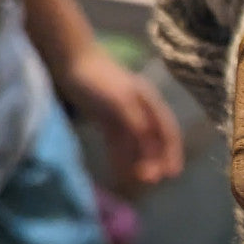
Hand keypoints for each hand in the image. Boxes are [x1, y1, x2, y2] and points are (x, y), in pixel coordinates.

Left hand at [58, 45, 183, 190]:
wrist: (71, 61)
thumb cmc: (98, 78)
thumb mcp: (119, 98)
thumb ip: (134, 119)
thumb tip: (147, 139)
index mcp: (150, 103)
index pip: (167, 131)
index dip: (172, 152)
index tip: (171, 174)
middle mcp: (142, 111)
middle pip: (153, 141)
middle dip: (154, 161)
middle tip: (149, 181)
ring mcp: (125, 116)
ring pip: (137, 145)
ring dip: (138, 162)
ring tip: (135, 181)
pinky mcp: (109, 120)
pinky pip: (119, 143)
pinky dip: (121, 157)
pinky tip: (118, 172)